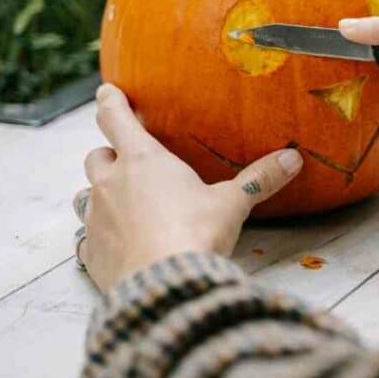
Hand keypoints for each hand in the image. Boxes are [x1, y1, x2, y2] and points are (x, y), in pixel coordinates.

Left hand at [76, 84, 302, 291]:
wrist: (163, 286)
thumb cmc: (196, 233)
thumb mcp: (233, 203)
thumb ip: (260, 179)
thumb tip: (293, 158)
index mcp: (142, 160)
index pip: (115, 118)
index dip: (111, 101)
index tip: (108, 91)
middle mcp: (110, 183)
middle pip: (97, 156)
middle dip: (110, 155)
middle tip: (128, 161)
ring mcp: (96, 219)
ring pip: (85, 195)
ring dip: (99, 194)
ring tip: (120, 203)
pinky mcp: (91, 252)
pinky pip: (85, 238)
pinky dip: (98, 236)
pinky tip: (115, 244)